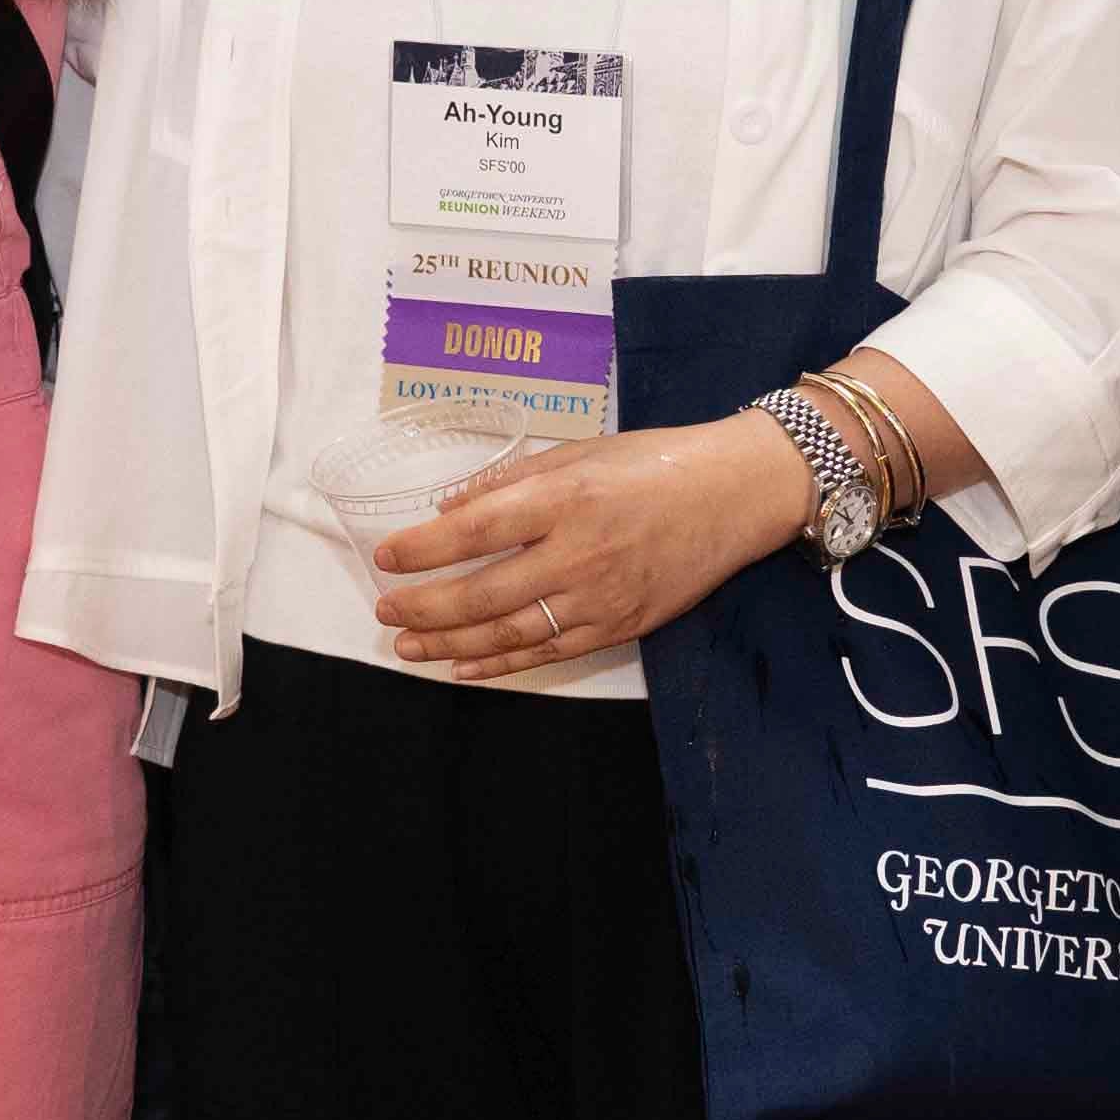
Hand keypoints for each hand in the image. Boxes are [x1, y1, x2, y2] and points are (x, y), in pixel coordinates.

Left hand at [363, 419, 807, 678]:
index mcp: (566, 498)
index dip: (423, 549)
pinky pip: (549, 653)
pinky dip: (501, 665)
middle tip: (386, 610)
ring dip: (451, 645)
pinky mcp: (620, 626)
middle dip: (425, 607)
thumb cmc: (654, 463)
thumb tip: (449, 510)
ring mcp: (600, 597)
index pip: (476, 529)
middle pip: (484, 593)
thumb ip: (511, 481)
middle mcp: (579, 552)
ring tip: (409, 646)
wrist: (734, 495)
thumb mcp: (580, 451)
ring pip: (510, 633)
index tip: (386, 557)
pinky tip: (464, 668)